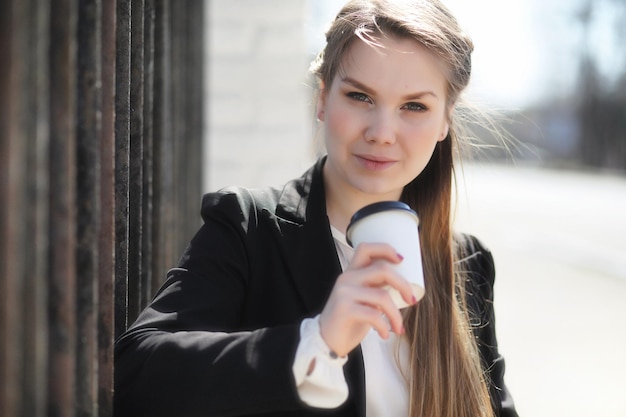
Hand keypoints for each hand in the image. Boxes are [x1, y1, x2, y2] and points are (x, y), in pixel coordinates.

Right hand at [318, 242, 416, 356]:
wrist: (326, 342)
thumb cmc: (349, 321)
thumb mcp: (363, 299)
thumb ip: (376, 288)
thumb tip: (403, 286)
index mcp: (352, 272)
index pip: (366, 248)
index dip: (386, 249)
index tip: (401, 260)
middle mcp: (347, 278)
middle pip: (382, 270)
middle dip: (403, 285)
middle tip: (411, 300)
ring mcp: (344, 293)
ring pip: (382, 296)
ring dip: (396, 315)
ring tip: (399, 327)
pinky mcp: (344, 309)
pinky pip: (374, 315)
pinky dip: (384, 327)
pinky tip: (385, 335)